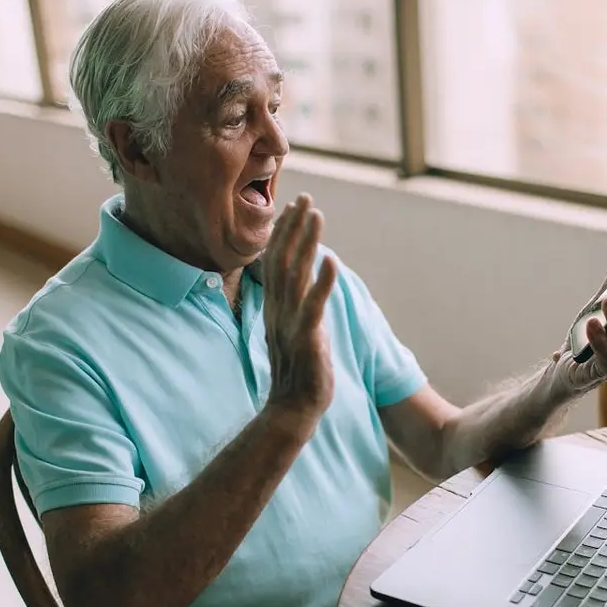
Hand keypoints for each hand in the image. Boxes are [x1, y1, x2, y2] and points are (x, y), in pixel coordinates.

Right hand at [262, 194, 338, 422]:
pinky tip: (331, 261)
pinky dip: (322, 282)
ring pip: (296, 275)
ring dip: (306, 243)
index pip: (275, 262)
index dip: (283, 232)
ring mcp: (290, 324)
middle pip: (282, 260)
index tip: (292, 206)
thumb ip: (296, 305)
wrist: (292, 409)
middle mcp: (279, 311)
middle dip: (294, 227)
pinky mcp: (306, 339)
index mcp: (275, 308)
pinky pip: (313, 307)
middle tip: (305, 197)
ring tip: (316, 215)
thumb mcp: (293, 331)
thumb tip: (304, 283)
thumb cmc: (297, 371)